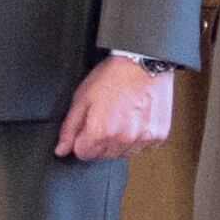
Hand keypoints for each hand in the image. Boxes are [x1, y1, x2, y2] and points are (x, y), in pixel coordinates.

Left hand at [56, 54, 174, 161]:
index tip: (88, 126)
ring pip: (123, 154)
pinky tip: (136, 120)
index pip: (83, 154)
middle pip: (103, 155)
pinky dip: (138, 138)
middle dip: (100, 141)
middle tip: (107, 117)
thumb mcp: (82, 98)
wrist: (143, 63)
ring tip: (122, 117)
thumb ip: (70, 128)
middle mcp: (123, 139)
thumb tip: (61, 150)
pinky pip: (142, 148)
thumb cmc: (113, 76)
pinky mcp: (158, 136)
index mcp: (101, 131)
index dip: (82, 140)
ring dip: (119, 141)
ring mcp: (143, 138)